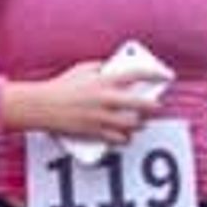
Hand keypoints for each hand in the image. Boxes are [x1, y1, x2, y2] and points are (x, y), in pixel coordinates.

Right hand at [8, 61, 161, 144]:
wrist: (42, 107)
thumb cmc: (61, 86)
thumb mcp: (82, 69)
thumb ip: (102, 68)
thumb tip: (116, 69)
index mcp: (104, 80)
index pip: (137, 74)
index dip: (155, 74)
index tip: (165, 76)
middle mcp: (105, 99)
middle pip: (140, 104)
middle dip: (153, 105)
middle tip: (156, 105)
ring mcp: (101, 117)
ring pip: (132, 123)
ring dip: (140, 123)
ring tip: (141, 121)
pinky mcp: (94, 132)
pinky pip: (118, 138)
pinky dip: (125, 137)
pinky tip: (127, 135)